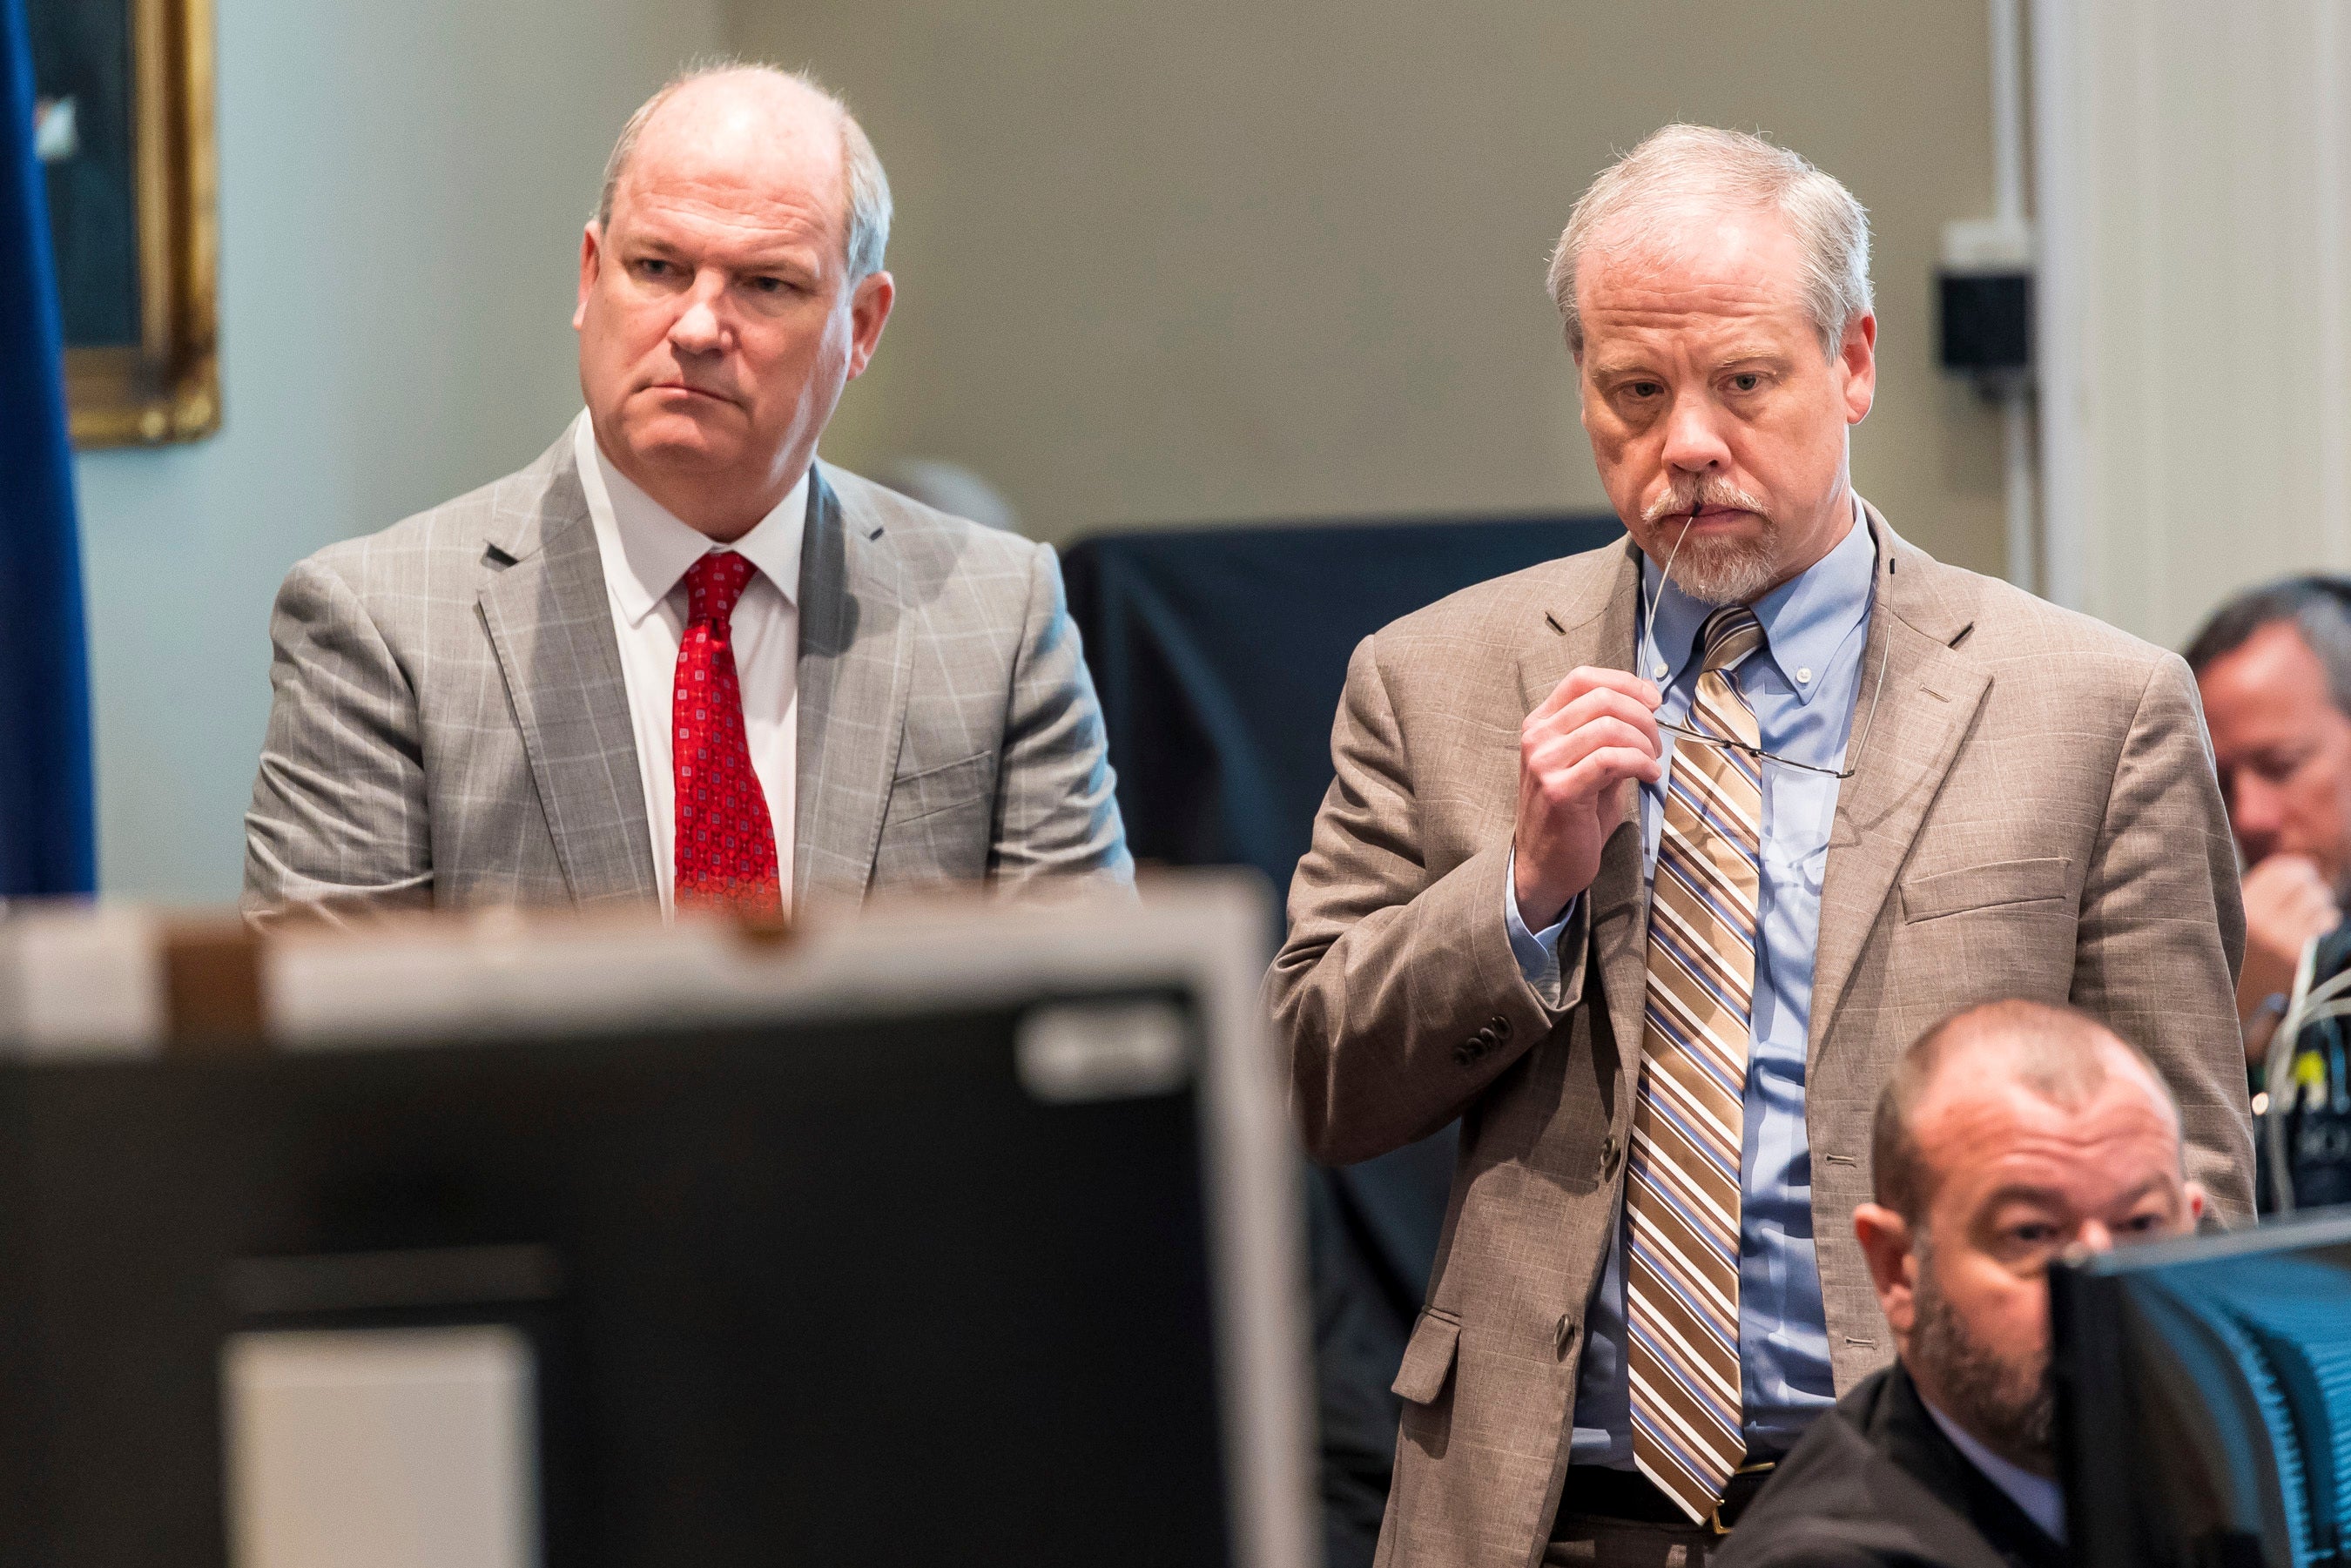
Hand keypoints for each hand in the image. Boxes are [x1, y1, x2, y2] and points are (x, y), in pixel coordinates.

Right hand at [1513, 667, 1662, 929]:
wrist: (1545, 867)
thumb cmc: (1572, 817)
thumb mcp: (1586, 766)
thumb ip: (1607, 736)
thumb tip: (1645, 710)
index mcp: (1540, 725)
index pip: (1582, 679)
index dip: (1624, 682)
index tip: (1652, 700)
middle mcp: (1537, 738)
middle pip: (1601, 698)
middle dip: (1642, 716)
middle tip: (1656, 742)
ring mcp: (1544, 764)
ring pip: (1609, 727)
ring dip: (1643, 742)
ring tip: (1651, 762)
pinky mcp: (1560, 791)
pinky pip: (1611, 760)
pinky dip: (1640, 763)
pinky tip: (1648, 775)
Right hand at [2237, 853, 2339, 1058]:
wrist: (2222, 1013)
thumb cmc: (2219, 964)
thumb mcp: (2219, 925)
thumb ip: (2245, 898)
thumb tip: (2284, 871)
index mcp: (2237, 911)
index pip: (2280, 871)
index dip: (2292, 869)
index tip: (2295, 873)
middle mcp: (2263, 923)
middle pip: (2305, 882)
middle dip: (2308, 885)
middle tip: (2304, 893)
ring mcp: (2286, 941)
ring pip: (2321, 901)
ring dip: (2318, 903)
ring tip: (2306, 914)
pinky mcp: (2303, 958)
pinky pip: (2328, 922)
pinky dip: (2325, 921)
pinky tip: (2312, 930)